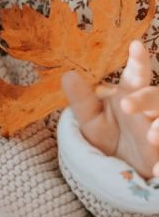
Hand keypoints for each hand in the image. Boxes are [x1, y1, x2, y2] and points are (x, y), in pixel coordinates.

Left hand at [62, 39, 158, 178]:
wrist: (120, 170)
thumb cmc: (109, 138)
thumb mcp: (91, 122)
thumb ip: (82, 101)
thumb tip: (67, 75)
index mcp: (133, 95)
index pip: (138, 75)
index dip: (138, 61)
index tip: (134, 46)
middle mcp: (151, 111)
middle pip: (157, 98)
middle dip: (146, 99)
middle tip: (127, 106)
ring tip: (152, 136)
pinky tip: (157, 171)